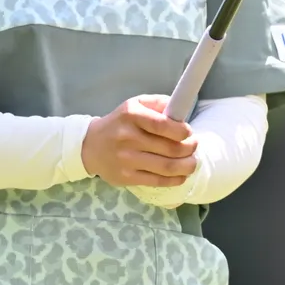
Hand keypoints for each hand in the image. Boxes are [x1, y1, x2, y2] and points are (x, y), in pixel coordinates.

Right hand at [81, 95, 198, 187]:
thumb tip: (181, 109)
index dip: (182, 131)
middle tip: (194, 146)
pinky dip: (175, 179)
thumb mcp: (136, 104)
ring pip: (166, 167)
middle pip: (169, 148)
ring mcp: (126, 159)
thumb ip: (159, 103)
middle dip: (189, 148)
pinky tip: (181, 175)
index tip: (189, 133)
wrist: (91, 145)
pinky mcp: (126, 177)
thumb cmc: (120, 123)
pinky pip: (157, 181)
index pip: (163, 125)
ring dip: (186, 166)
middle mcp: (128, 137)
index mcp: (132, 115)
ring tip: (192, 162)